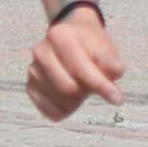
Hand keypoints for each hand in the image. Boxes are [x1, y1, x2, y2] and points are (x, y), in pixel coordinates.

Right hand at [25, 2, 124, 120]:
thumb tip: (111, 92)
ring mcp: (33, 70)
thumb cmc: (89, 43)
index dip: (101, 86)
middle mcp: (40, 52)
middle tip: (92, 84)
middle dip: (86, 91)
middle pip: (68, 88)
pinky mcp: (30, 86)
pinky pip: (49, 111)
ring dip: (77, 101)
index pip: (81, 69)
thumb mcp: (105, 47)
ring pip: (60, 101)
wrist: (69, 35)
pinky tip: (70, 99)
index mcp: (59, 36)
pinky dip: (64, 110)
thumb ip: (112, 66)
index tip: (117, 98)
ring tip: (81, 86)